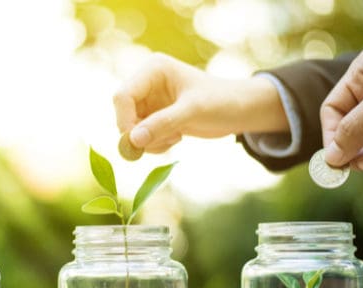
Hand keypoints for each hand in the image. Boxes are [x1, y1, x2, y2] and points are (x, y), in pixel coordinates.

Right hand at [113, 53, 288, 153]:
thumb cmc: (222, 102)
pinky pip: (141, 135)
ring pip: (131, 128)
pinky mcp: (155, 115)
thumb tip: (133, 140)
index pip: (123, 96)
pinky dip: (154, 143)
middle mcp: (147, 82)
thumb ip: (162, 123)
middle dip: (139, 133)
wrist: (240, 109)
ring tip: (175, 137)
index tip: (139, 142)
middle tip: (164, 142)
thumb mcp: (193, 111)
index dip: (126, 121)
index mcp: (153, 69)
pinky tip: (175, 138)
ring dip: (149, 141)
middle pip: (123, 113)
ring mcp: (150, 100)